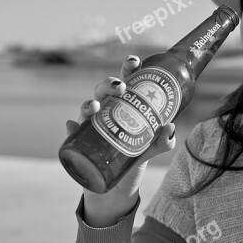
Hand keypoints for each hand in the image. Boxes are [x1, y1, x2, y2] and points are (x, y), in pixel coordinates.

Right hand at [65, 55, 176, 204]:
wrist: (120, 180)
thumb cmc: (136, 152)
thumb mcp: (153, 147)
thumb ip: (164, 140)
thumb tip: (170, 127)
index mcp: (126, 102)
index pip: (127, 78)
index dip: (129, 67)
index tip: (134, 62)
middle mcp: (107, 108)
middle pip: (105, 89)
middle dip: (110, 83)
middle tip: (121, 87)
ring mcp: (93, 123)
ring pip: (87, 106)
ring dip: (89, 103)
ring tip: (95, 106)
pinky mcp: (82, 140)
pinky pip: (75, 132)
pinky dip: (73, 128)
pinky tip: (72, 126)